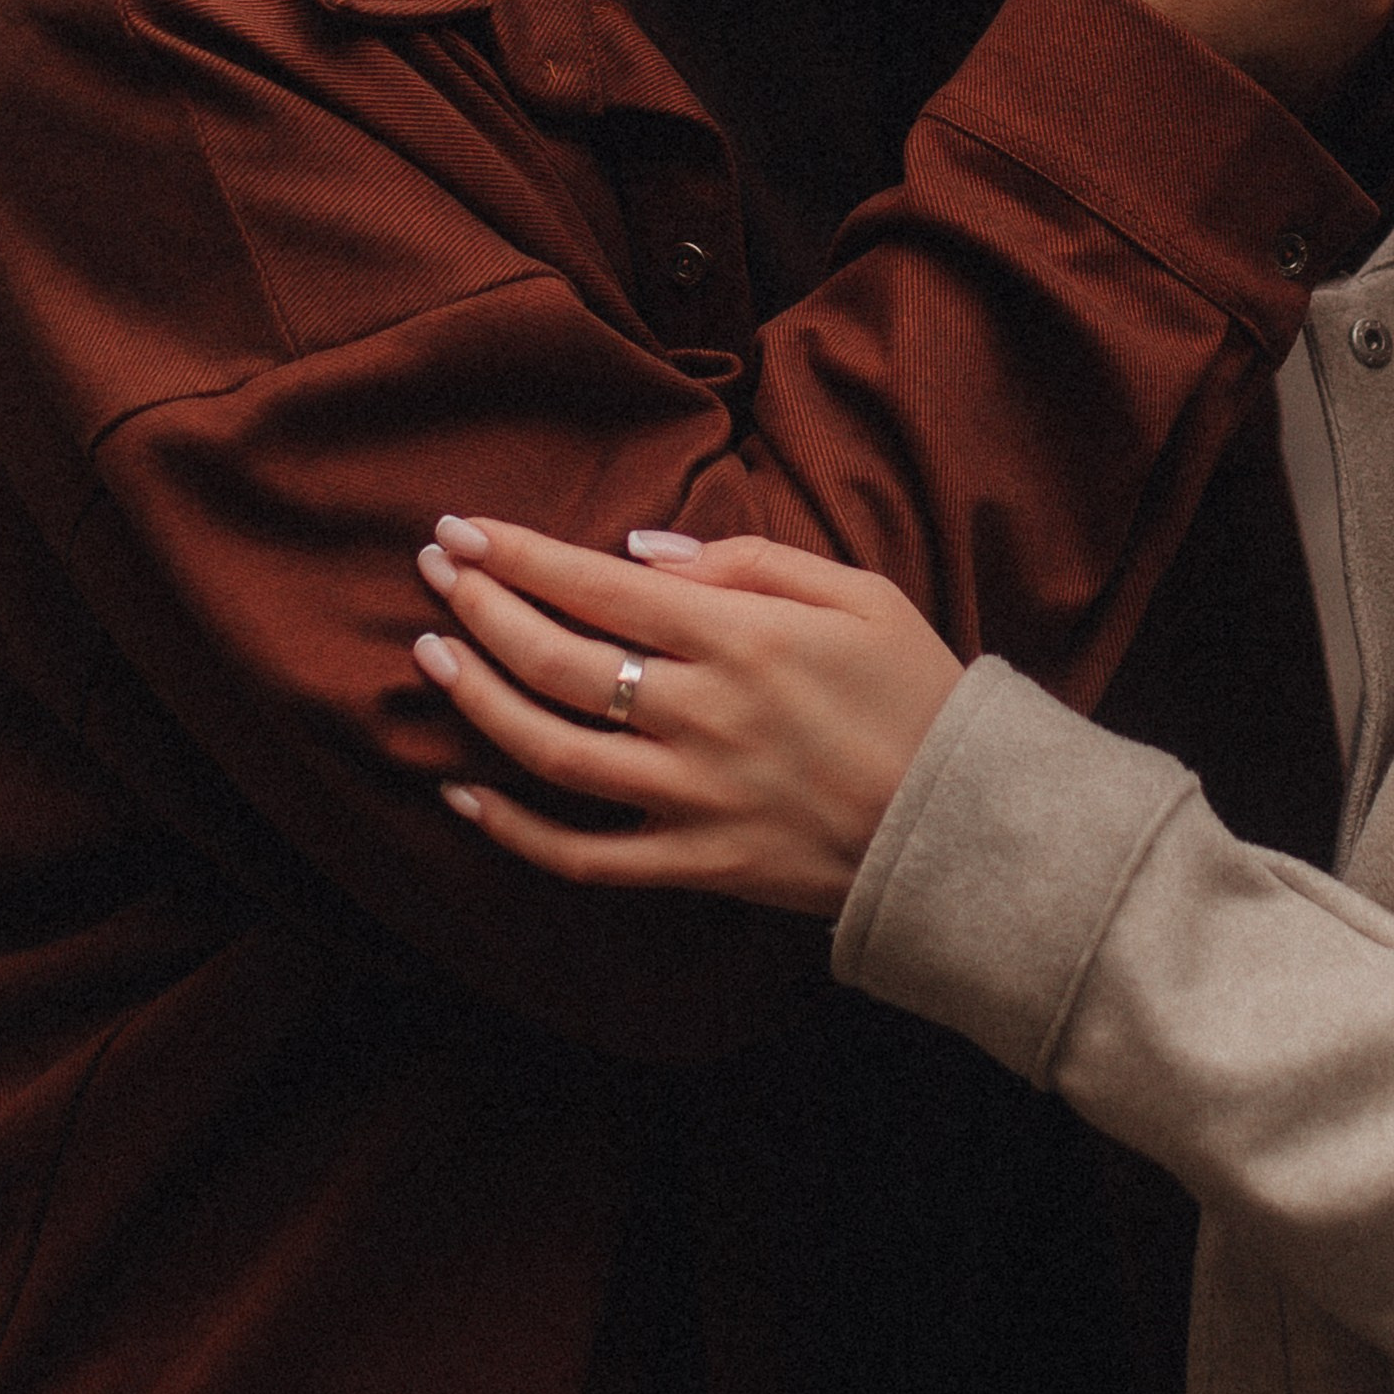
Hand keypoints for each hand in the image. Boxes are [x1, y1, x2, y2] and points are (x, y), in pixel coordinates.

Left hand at [411, 515, 960, 915]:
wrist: (962, 823)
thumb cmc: (913, 690)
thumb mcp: (856, 591)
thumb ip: (747, 561)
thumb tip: (638, 553)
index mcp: (743, 638)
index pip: (597, 587)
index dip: (518, 555)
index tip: (463, 530)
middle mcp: (703, 716)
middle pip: (556, 661)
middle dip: (480, 609)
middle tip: (434, 573)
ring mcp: (691, 797)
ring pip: (550, 753)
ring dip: (477, 701)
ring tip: (431, 657)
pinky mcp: (693, 864)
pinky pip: (581, 855)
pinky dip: (512, 830)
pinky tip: (461, 793)